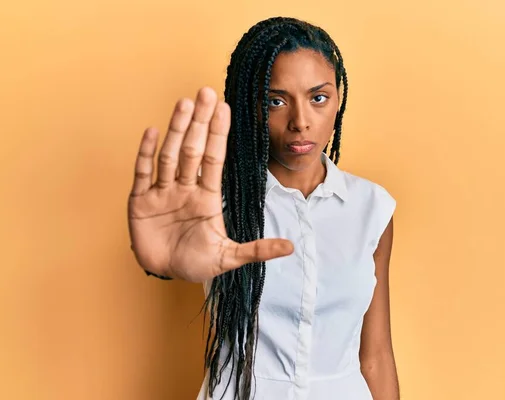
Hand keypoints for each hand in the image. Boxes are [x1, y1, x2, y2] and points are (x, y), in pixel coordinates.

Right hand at [127, 87, 293, 281]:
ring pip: (169, 155)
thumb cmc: (196, 262)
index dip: (219, 134)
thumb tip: (291, 248)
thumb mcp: (228, 258)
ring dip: (176, 130)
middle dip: (200, 122)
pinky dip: (146, 153)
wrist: (164, 274)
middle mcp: (185, 188)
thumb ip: (257, 250)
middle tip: (206, 92)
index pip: (214, 159)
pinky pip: (143, 173)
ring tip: (184, 103)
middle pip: (193, 149)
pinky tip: (152, 131)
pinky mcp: (140, 201)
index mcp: (207, 197)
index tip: (225, 109)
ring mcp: (162, 192)